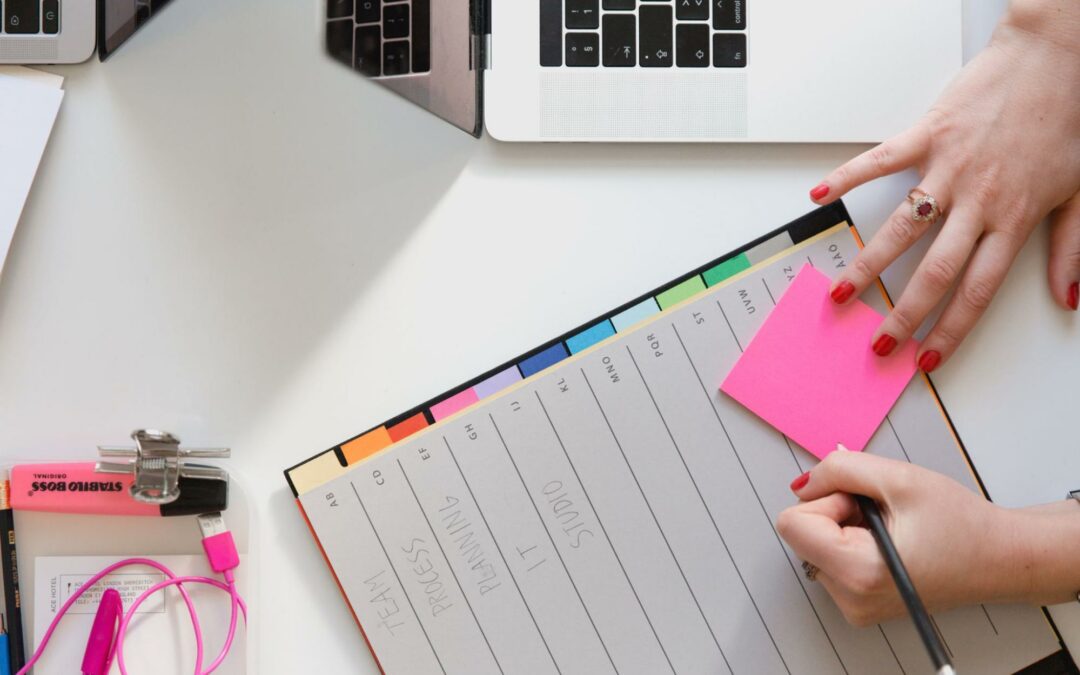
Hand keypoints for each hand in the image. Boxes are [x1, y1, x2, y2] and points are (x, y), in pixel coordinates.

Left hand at [776, 451, 1019, 625]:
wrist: (1001, 558)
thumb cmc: (961, 523)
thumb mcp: (899, 477)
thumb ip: (840, 470)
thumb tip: (802, 483)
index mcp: (859, 573)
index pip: (792, 524)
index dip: (826, 500)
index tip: (863, 502)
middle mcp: (850, 599)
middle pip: (801, 534)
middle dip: (836, 512)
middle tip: (883, 514)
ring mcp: (853, 606)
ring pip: (814, 544)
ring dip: (845, 526)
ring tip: (892, 529)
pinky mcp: (858, 603)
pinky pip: (830, 558)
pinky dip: (852, 541)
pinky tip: (889, 542)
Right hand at [809, 0, 1079, 371]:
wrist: (1058, 56)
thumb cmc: (1069, 118)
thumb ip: (1070, 249)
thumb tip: (1067, 297)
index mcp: (1014, 219)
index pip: (977, 291)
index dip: (950, 331)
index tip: (926, 358)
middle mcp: (978, 200)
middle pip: (933, 272)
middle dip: (901, 316)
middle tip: (877, 342)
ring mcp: (948, 168)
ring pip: (901, 229)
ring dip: (867, 266)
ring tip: (842, 292)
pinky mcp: (929, 134)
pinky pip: (879, 161)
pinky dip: (846, 177)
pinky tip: (820, 196)